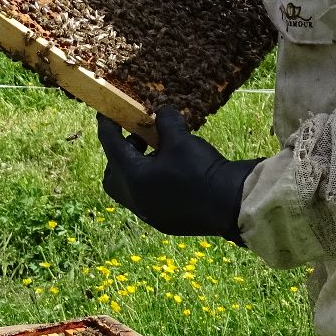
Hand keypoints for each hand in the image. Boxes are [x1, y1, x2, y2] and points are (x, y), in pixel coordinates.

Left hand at [97, 107, 261, 243]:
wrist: (230, 205)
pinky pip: (148, 200)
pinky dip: (151, 184)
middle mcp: (136, 200)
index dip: (107, 126)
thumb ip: (165, 122)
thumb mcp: (181, 139)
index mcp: (133, 177)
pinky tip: (171, 175)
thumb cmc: (201, 169)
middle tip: (137, 140)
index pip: (111, 146)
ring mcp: (149, 214)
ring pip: (130, 190)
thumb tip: (161, 114)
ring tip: (158, 155)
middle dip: (120, 155)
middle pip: (113, 175)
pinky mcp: (164, 222)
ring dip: (137, 170)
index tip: (105, 113)